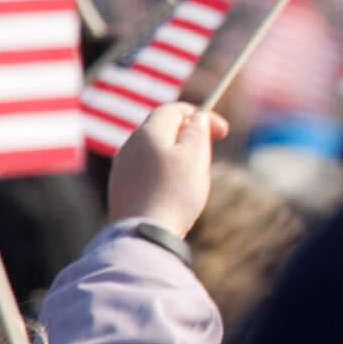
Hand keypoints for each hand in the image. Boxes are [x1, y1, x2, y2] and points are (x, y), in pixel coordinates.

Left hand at [109, 103, 230, 238]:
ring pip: (154, 149)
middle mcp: (130, 145)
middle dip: (189, 135)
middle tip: (210, 152)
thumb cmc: (175, 193)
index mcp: (148, 132)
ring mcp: (121, 167)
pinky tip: (173, 190)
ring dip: (176, 154)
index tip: (223, 132)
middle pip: (163, 128)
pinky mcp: (119, 187)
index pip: (174, 110)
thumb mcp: (195, 156)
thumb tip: (196, 118)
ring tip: (193, 175)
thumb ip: (197, 130)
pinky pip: (145, 168)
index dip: (201, 114)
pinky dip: (163, 170)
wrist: (145, 233)